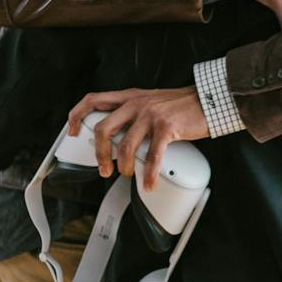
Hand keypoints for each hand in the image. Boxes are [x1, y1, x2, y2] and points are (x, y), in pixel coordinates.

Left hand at [67, 86, 209, 192]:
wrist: (209, 99)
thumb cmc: (182, 105)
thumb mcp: (151, 102)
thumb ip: (134, 114)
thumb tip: (120, 140)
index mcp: (130, 97)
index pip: (93, 100)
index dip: (77, 116)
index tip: (72, 132)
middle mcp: (136, 104)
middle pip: (103, 129)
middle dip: (100, 154)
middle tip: (104, 169)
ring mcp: (150, 115)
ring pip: (125, 146)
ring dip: (124, 167)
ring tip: (129, 175)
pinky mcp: (166, 128)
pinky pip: (152, 156)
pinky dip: (149, 174)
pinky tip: (149, 183)